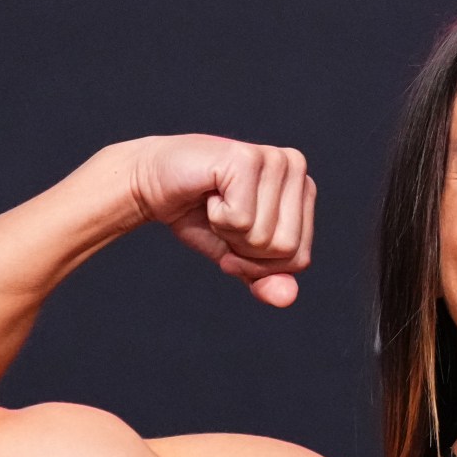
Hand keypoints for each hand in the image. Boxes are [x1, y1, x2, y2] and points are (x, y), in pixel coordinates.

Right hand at [125, 134, 315, 306]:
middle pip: (286, 249)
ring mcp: (274, 159)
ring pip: (264, 236)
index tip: (235, 236)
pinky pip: (241, 220)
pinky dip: (217, 217)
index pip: (299, 259)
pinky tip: (209, 193)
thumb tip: (287, 298)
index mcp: (303, 189)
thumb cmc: (198, 215)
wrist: (153, 184)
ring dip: (229, 231)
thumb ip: (265, 279)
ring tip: (216, 203)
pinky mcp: (247, 159)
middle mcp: (295, 167)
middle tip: (224, 217)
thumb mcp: (237, 257)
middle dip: (245, 249)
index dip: (259, 264)